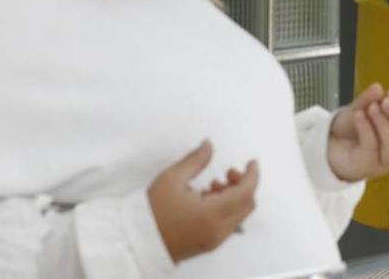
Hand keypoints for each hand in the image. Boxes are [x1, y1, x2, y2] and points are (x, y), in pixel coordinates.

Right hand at [147, 140, 257, 262]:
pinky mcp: (207, 245)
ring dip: (234, 196)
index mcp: (213, 214)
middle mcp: (218, 230)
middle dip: (243, 184)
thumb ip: (195, 160)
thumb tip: (209, 144)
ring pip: (239, 215)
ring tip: (211, 185)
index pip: (246, 193)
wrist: (135, 242)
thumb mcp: (172, 179)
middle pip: (247, 205)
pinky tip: (206, 199)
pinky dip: (226, 209)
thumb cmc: (151, 211)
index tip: (251, 162)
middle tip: (227, 172)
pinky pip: (228, 225)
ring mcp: (214, 240)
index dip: (252, 174)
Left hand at [327, 83, 388, 181]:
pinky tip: (358, 116)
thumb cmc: (351, 130)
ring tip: (371, 107)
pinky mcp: (367, 166)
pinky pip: (371, 148)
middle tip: (385, 101)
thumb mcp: (359, 108)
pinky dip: (366, 129)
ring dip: (384, 123)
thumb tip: (378, 88)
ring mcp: (384, 161)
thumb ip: (368, 99)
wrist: (329, 147)